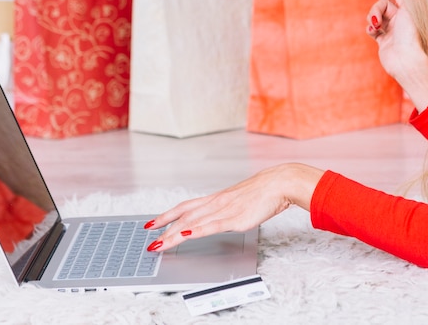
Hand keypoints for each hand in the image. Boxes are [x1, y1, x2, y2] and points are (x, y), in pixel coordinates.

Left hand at [143, 163, 323, 251]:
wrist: (278, 183)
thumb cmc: (263, 192)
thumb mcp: (241, 201)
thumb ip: (229, 210)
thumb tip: (221, 217)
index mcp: (217, 198)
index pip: (186, 206)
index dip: (167, 215)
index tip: (153, 223)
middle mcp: (216, 203)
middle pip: (184, 216)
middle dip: (164, 228)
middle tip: (149, 239)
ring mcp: (223, 210)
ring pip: (192, 222)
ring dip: (173, 234)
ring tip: (159, 244)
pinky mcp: (234, 218)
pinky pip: (209, 226)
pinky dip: (194, 231)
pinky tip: (182, 236)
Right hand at [366, 0, 427, 110]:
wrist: (407, 61)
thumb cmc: (411, 35)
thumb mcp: (408, 8)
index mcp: (409, 10)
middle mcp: (401, 19)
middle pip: (381, 5)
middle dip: (376, 10)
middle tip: (377, 20)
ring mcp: (392, 30)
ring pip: (375, 16)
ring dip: (372, 19)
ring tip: (376, 28)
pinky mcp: (384, 41)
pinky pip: (371, 29)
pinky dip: (370, 29)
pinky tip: (373, 33)